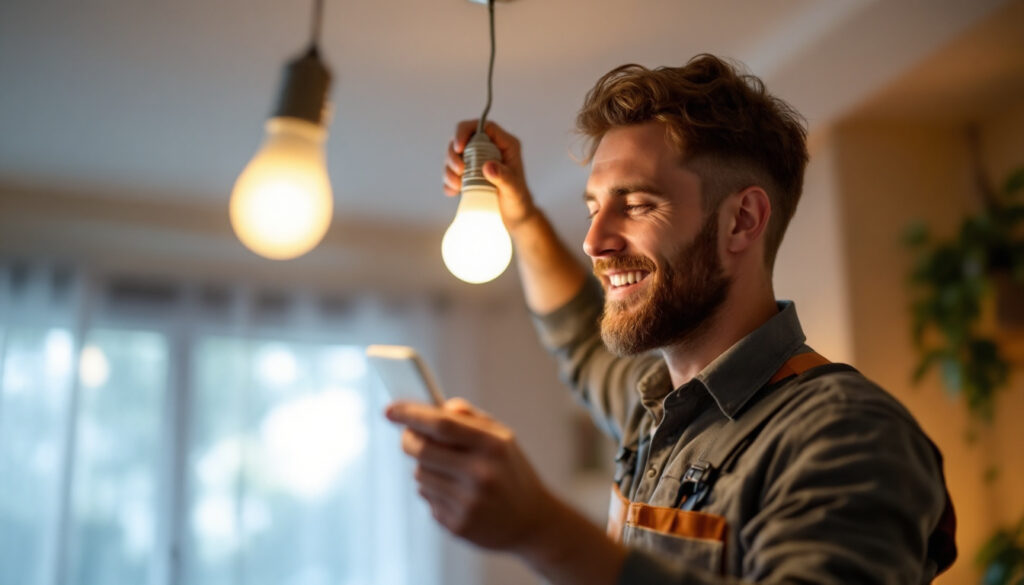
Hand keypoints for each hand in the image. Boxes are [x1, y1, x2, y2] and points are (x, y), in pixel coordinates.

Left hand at [385, 397, 553, 551]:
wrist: (533, 522)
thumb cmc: (512, 471)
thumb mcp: (502, 438)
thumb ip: (472, 418)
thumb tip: (441, 407)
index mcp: (493, 446)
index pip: (442, 424)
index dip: (412, 414)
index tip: (390, 409)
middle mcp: (481, 475)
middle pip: (422, 450)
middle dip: (407, 439)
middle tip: (406, 435)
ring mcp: (469, 503)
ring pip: (419, 475)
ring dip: (423, 467)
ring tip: (446, 469)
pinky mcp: (458, 526)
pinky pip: (427, 499)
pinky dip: (433, 491)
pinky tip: (455, 493)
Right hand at [444, 120, 537, 230]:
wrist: (514, 218)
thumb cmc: (518, 201)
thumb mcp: (513, 190)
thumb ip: (504, 178)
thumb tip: (488, 166)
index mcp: (505, 145)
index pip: (483, 126)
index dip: (465, 132)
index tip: (459, 148)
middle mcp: (490, 149)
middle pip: (463, 139)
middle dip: (454, 155)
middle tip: (459, 171)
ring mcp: (477, 161)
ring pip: (454, 155)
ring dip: (449, 170)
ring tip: (458, 186)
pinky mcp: (468, 174)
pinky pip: (451, 172)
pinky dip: (448, 182)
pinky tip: (454, 192)